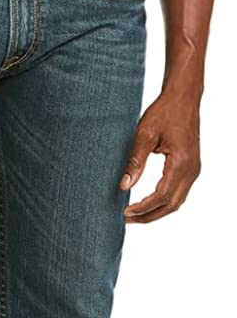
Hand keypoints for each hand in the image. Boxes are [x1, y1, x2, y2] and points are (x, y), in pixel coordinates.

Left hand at [119, 90, 200, 222]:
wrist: (183, 98)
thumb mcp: (144, 135)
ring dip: (157, 210)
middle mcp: (192, 170)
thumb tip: (124, 186)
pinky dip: (164, 201)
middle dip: (149, 215)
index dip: (143, 208)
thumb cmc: (163, 112)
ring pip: (177, 201)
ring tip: (135, 213)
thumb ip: (135, 162)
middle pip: (171, 205)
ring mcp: (194, 169)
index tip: (125, 211)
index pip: (162, 196)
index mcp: (181, 163)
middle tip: (127, 218)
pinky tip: (148, 201)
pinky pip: (180, 191)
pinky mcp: (192, 167)